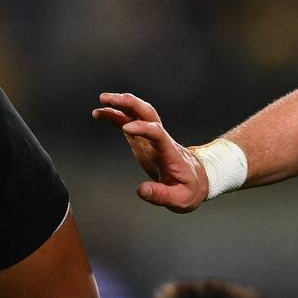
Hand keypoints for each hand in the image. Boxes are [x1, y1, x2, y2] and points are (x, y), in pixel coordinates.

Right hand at [92, 92, 208, 212]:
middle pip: (148, 114)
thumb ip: (161, 195)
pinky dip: (116, 116)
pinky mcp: (144, 141)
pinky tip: (101, 113)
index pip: (158, 134)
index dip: (144, 128)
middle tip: (110, 99)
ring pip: (139, 114)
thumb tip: (141, 190)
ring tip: (102, 100)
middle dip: (131, 103)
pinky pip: (129, 123)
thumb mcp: (180, 198)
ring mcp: (152, 139)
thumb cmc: (189, 189)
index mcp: (170, 153)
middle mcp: (161, 140)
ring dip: (122, 105)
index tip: (127, 128)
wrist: (196, 180)